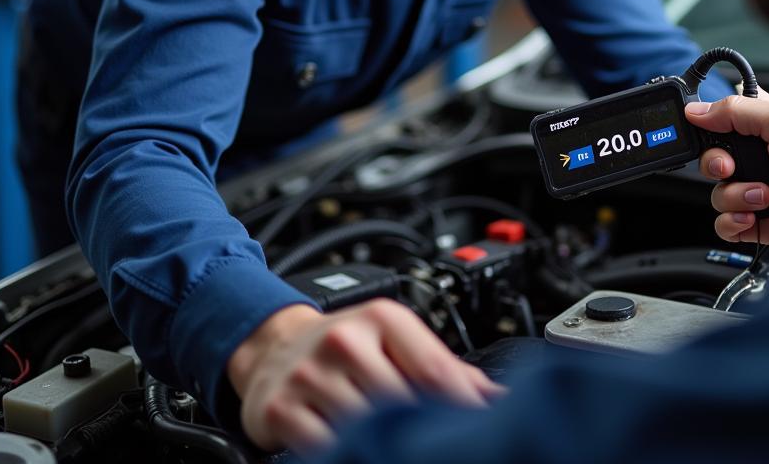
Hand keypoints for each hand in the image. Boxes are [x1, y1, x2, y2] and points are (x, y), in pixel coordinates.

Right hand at [227, 300, 502, 451]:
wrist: (275, 346)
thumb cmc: (345, 344)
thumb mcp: (393, 338)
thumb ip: (441, 365)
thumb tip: (493, 395)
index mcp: (382, 318)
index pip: (433, 368)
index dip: (460, 405)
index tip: (476, 427)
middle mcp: (345, 340)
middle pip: (401, 400)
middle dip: (420, 427)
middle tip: (432, 441)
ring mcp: (311, 375)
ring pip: (362, 425)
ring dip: (381, 442)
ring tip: (393, 445)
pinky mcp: (282, 409)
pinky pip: (322, 445)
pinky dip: (342, 451)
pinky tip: (354, 448)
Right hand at [689, 91, 768, 255]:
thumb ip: (736, 111)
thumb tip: (696, 110)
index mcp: (761, 127)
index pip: (718, 122)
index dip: (705, 128)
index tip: (703, 133)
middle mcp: (758, 158)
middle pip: (711, 159)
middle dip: (714, 165)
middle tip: (732, 167)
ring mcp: (758, 191)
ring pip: (716, 193)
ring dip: (733, 196)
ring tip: (763, 196)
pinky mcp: (760, 222)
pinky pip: (725, 224)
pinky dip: (732, 221)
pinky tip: (753, 216)